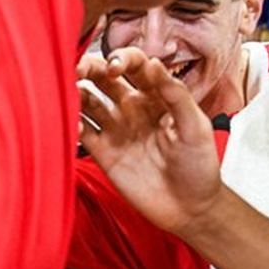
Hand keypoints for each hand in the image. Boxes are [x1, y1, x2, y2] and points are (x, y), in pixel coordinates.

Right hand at [77, 46, 223, 240]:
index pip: (135, 65)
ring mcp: (116, 128)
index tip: (116, 66)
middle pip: (104, 77)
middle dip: (90, 67)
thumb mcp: (195, 127)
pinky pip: (81, 131)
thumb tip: (154, 63)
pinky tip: (69, 122)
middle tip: (80, 69)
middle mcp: (132, 107)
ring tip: (68, 92)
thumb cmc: (199, 167)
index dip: (123, 59)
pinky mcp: (103, 152)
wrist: (190, 209)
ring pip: (87, 100)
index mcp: (157, 96)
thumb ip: (176, 95)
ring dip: (76, 91)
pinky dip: (71, 123)